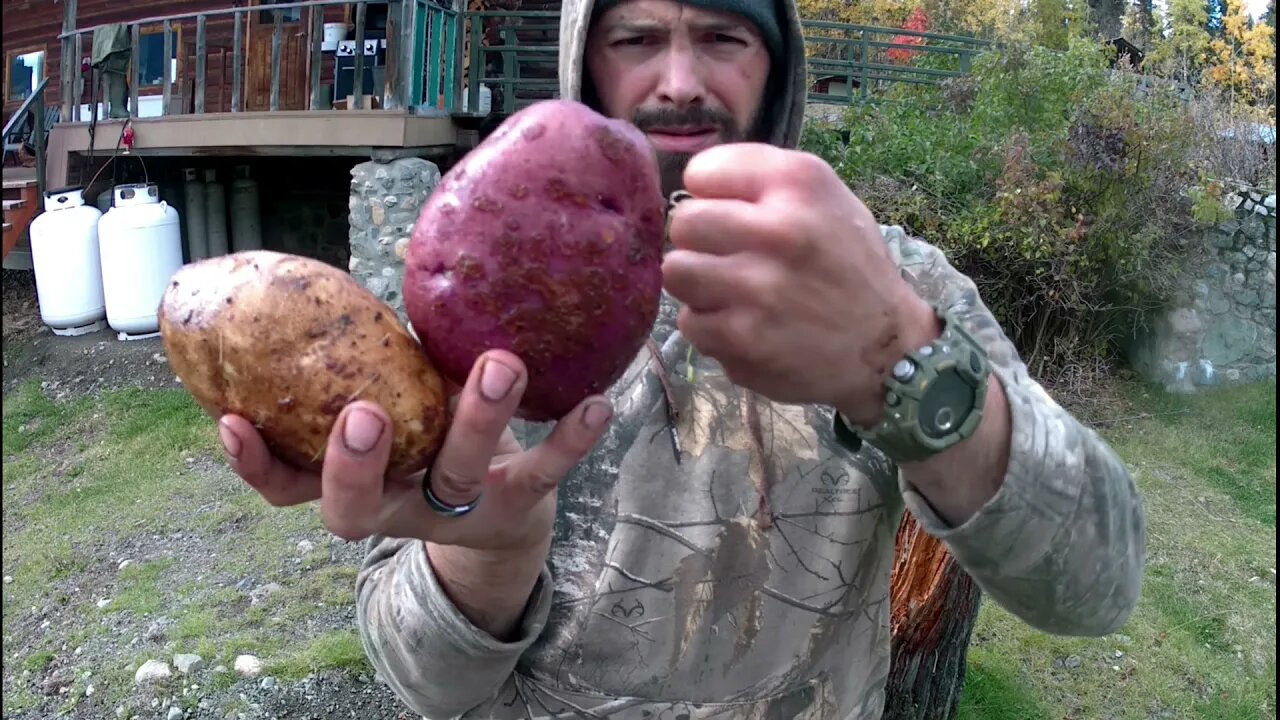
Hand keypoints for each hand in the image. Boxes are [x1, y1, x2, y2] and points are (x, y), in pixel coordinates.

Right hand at [218, 349, 612, 550]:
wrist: (502, 511)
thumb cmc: (427, 435)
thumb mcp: (389, 401)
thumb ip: (360, 361)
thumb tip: (313, 278)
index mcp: (354, 481)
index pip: (288, 487)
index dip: (257, 465)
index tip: (232, 420)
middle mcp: (397, 505)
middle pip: (358, 507)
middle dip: (355, 465)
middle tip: (364, 414)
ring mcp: (458, 509)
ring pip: (459, 476)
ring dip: (478, 420)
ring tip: (500, 364)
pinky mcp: (518, 503)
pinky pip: (544, 475)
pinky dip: (568, 441)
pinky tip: (596, 405)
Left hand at [662, 144, 938, 425]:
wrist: (886, 348)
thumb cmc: (849, 266)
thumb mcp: (826, 198)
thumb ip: (762, 181)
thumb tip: (690, 188)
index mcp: (800, 182)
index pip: (703, 172)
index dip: (710, 195)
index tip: (729, 212)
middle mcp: (780, 229)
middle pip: (682, 222)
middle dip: (697, 241)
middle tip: (724, 256)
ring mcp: (758, 288)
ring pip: (676, 272)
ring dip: (697, 285)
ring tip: (731, 293)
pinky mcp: (743, 340)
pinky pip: (690, 323)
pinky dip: (710, 328)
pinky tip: (744, 326)